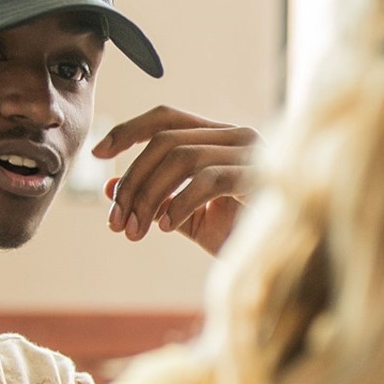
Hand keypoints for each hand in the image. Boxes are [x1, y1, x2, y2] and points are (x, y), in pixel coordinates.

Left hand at [97, 105, 257, 255]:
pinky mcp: (260, 175)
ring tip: (137, 230)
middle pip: (166, 140)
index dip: (128, 130)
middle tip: (116, 222)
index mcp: (220, 139)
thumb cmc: (240, 238)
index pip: (166, 118)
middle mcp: (237, 135)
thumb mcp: (185, 218)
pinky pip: (208, 179)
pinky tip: (168, 228)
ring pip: (181, 157)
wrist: (285, 265)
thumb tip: (110, 186)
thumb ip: (153, 199)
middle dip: (133, 181)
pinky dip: (180, 202)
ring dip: (150, 196)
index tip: (97, 154)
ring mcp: (252, 152)